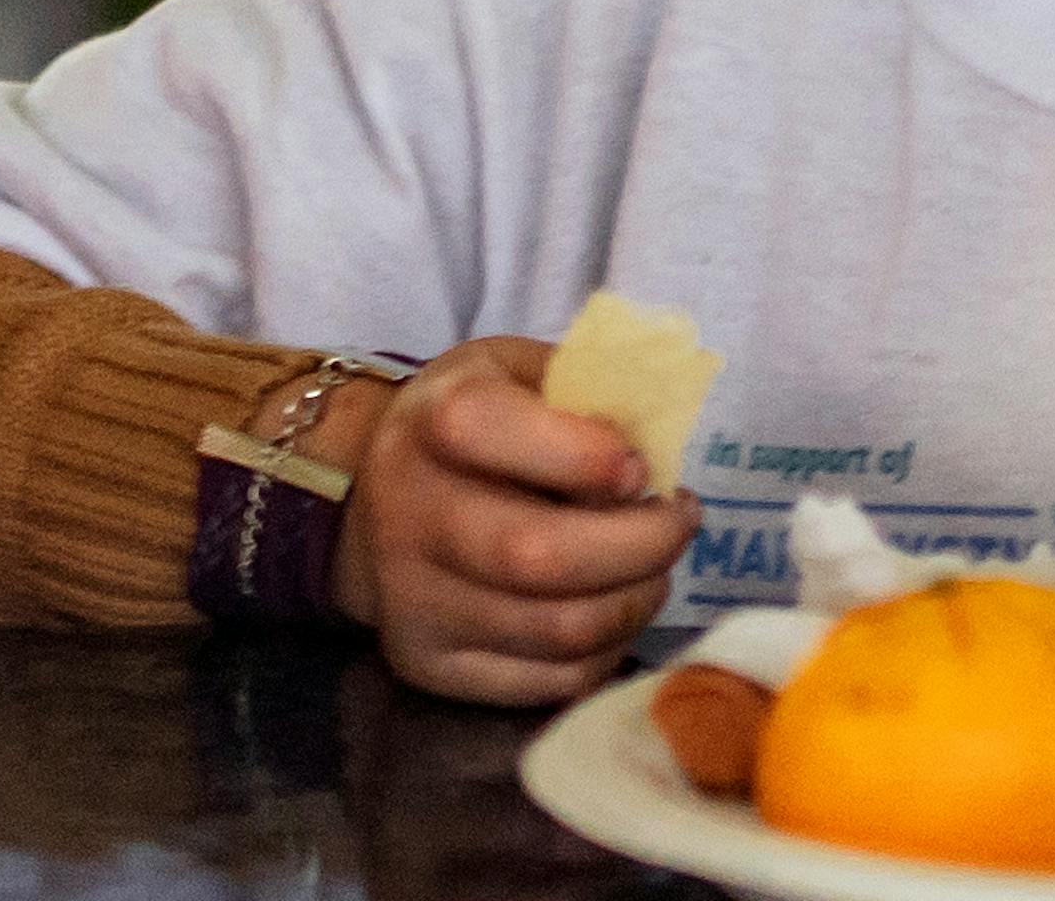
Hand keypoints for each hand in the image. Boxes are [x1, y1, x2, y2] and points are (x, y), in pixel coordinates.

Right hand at [315, 337, 700, 706]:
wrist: (375, 500)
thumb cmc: (477, 428)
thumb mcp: (521, 373)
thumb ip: (590, 392)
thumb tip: (663, 446)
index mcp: (438, 420)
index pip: (495, 433)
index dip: (588, 456)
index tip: (640, 469)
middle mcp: (411, 513)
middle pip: (540, 555)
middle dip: (643, 545)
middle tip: (679, 522)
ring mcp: (414, 602)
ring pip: (560, 630)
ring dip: (636, 600)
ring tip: (653, 567)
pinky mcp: (428, 666)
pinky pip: (552, 682)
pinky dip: (608, 651)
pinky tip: (614, 609)